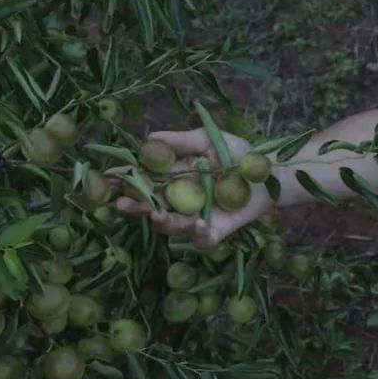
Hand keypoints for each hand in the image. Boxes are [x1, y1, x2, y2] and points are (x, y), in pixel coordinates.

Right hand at [113, 128, 272, 247]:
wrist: (271, 172)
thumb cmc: (238, 155)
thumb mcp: (208, 140)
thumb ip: (181, 141)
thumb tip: (149, 138)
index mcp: (172, 178)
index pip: (143, 181)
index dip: (124, 180)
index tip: (107, 177)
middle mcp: (179, 201)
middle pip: (149, 208)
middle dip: (133, 208)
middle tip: (121, 205)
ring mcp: (195, 218)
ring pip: (171, 226)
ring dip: (162, 222)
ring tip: (157, 215)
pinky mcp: (216, 231)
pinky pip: (200, 240)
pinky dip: (197, 234)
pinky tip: (198, 224)